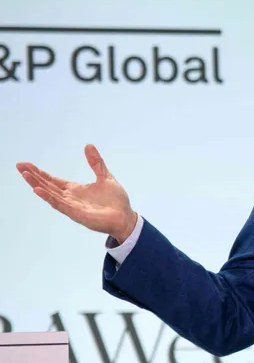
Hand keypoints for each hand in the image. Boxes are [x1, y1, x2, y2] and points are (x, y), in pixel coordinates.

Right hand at [16, 144, 137, 242]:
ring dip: (37, 184)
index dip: (40, 173)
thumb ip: (96, 163)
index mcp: (75, 189)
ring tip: (25, 175)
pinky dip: (49, 197)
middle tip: (19, 166)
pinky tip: (38, 190)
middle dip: (33, 176)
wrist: (126, 217)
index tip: (27, 165)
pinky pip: (60, 205)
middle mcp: (70, 198)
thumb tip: (88, 145)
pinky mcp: (77, 214)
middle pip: (47, 185)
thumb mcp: (105, 176)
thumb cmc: (116, 200)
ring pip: (50, 194)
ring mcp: (72, 206)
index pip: (53, 180)